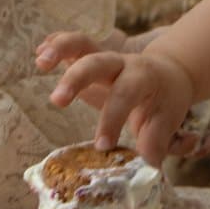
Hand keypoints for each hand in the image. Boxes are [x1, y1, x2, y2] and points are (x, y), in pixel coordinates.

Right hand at [36, 31, 197, 164]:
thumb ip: (158, 141)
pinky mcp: (91, 55)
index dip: (112, 120)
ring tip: (40, 61)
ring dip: (60, 49)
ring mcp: (105, 57)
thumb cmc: (166, 101)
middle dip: (76, 79)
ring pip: (82, 44)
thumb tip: (148, 164)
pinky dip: (56, 44)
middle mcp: (123, 63)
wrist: (170, 73)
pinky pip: (73, 44)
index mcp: (144, 78)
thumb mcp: (168, 121)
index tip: (102, 146)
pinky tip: (39, 54)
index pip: (126, 95)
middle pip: (99, 63)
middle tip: (57, 101)